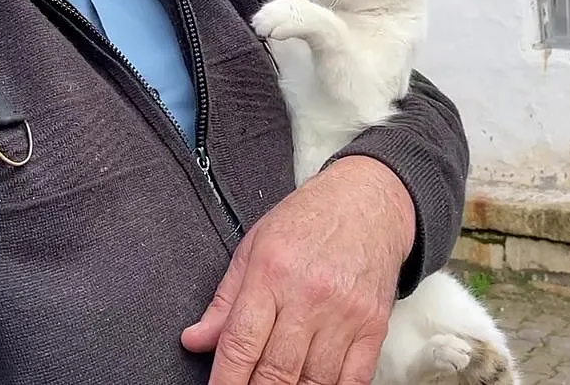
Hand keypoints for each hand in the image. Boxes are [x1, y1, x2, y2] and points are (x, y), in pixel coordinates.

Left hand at [182, 156, 416, 384]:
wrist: (367, 203)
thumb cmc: (307, 220)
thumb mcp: (254, 247)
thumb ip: (224, 300)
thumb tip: (195, 340)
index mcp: (272, 272)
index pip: (240, 342)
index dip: (225, 380)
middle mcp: (309, 296)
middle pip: (275, 370)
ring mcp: (345, 314)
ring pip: (312, 382)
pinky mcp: (373, 326)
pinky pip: (352, 380)